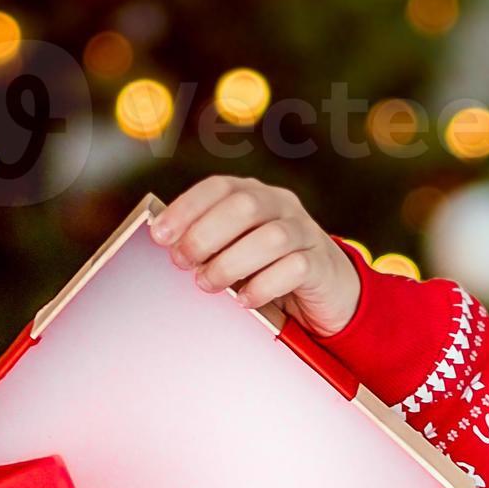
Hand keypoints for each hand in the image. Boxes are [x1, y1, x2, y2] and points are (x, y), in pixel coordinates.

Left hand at [152, 176, 362, 338]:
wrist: (328, 289)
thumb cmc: (269, 267)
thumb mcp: (237, 247)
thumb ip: (209, 242)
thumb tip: (168, 245)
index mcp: (255, 194)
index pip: (219, 187)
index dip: (187, 208)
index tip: (160, 235)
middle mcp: (281, 206)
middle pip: (244, 207)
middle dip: (205, 235)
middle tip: (183, 262)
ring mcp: (305, 233)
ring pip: (271, 238)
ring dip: (231, 263)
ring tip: (208, 284)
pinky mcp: (321, 264)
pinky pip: (295, 269)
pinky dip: (264, 285)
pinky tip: (245, 300)